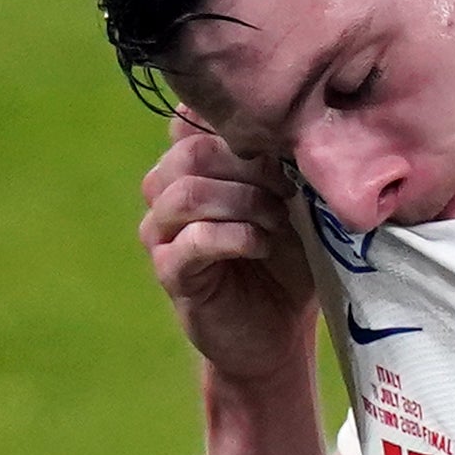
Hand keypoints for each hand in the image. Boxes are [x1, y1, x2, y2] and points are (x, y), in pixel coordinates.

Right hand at [140, 114, 317, 385]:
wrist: (279, 332)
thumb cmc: (285, 264)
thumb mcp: (289, 205)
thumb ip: (277, 165)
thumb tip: (291, 125)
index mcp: (192, 168)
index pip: (187, 122)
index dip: (233, 127)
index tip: (281, 149)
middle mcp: (166, 193)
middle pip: (188, 153)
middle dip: (246, 167)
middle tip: (287, 191)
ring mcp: (162, 233)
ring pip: (185, 194)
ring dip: (241, 201)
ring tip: (277, 220)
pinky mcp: (170, 272)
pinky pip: (192, 241)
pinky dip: (234, 237)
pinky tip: (262, 246)